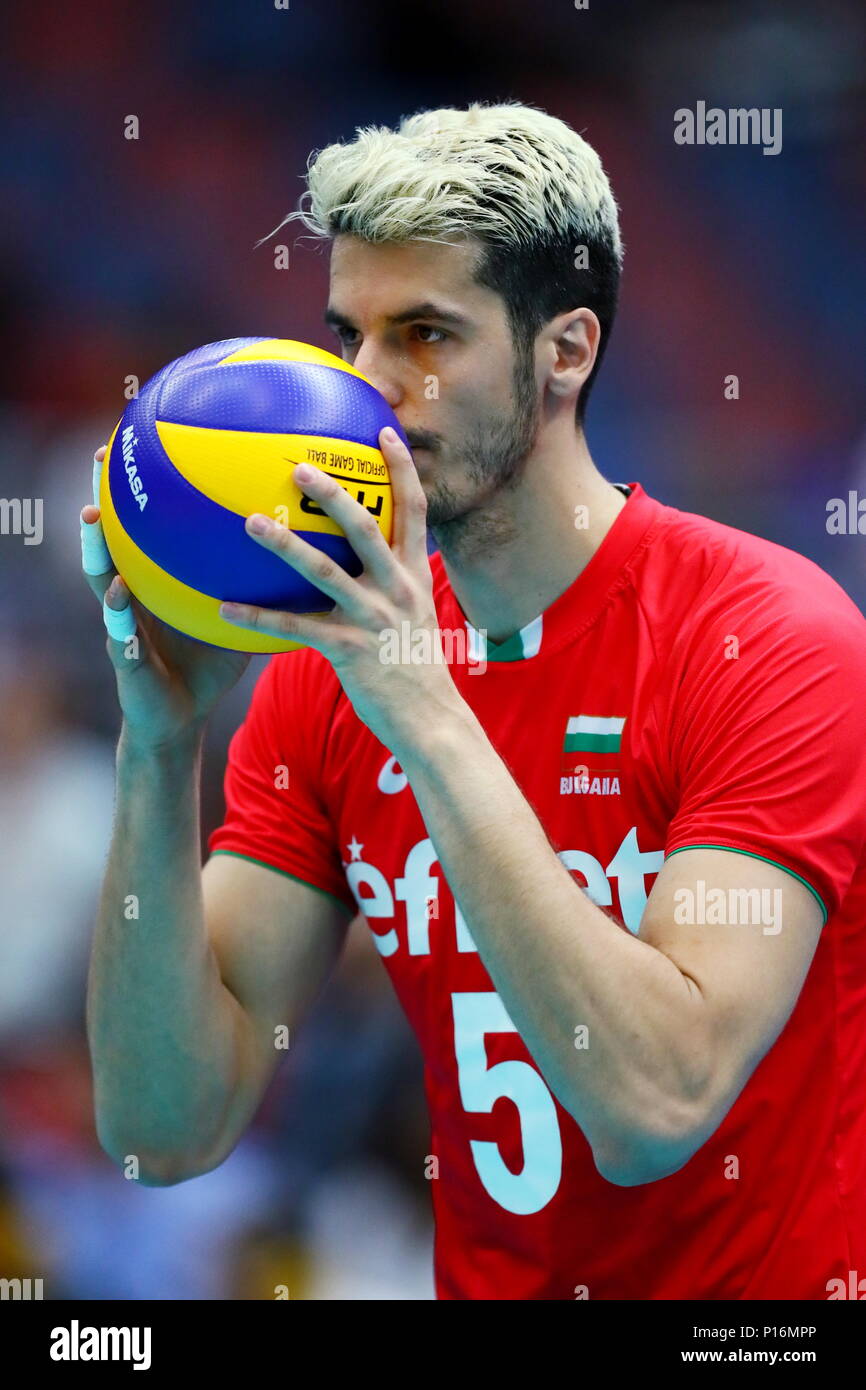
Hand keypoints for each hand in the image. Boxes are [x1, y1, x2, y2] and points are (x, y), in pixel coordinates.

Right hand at [81, 446, 250, 751]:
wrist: (179, 719)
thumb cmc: (207, 664)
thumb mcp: (237, 617)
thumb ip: (256, 584)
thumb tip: (308, 546)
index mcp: (161, 581)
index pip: (151, 527)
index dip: (146, 489)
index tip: (149, 440)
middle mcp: (135, 594)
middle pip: (117, 539)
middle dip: (109, 500)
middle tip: (105, 458)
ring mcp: (122, 623)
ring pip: (100, 577)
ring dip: (95, 549)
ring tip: (92, 519)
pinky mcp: (124, 659)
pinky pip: (117, 630)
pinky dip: (115, 611)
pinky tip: (117, 591)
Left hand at [218, 426, 464, 754]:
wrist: (433, 721)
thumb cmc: (417, 669)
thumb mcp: (416, 617)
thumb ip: (393, 586)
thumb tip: (366, 563)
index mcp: (413, 576)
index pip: (415, 510)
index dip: (401, 468)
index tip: (383, 431)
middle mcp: (397, 589)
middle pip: (366, 529)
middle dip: (335, 494)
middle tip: (299, 467)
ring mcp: (373, 620)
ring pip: (324, 573)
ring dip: (284, 545)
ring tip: (250, 522)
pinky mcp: (349, 652)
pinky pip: (296, 629)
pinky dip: (258, 619)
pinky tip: (224, 609)